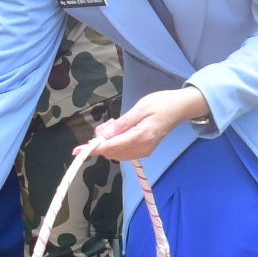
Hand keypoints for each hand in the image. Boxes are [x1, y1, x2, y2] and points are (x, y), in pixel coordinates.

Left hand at [90, 86, 210, 159]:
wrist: (180, 108)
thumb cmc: (162, 103)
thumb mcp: (140, 108)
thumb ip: (122, 124)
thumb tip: (104, 136)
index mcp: (141, 137)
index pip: (111, 147)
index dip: (92, 149)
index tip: (77, 151)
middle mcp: (142, 149)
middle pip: (111, 151)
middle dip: (101, 140)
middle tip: (109, 121)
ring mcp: (144, 151)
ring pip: (116, 153)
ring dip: (108, 141)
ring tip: (115, 123)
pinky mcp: (144, 150)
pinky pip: (123, 152)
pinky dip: (115, 143)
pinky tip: (119, 131)